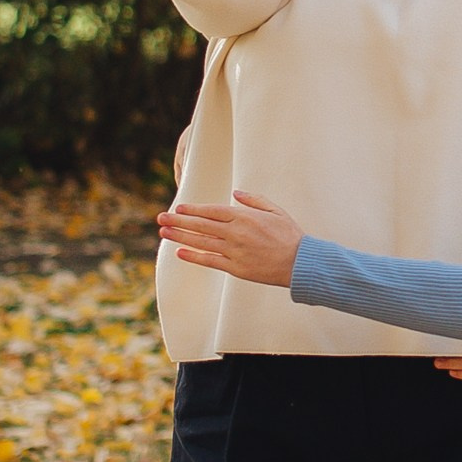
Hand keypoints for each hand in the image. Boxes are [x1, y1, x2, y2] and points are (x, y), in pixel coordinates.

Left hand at [158, 190, 302, 284]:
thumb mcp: (275, 211)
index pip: (212, 211)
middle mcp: (235, 233)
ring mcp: (234, 251)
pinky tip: (180, 252)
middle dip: (178, 221)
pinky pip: (210, 261)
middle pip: (201, 225)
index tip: (178, 208)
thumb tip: (235, 193)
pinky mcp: (236, 268)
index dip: (193, 209)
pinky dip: (194, 256)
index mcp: (244, 217)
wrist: (300, 263)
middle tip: (160, 218)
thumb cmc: (290, 235)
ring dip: (180, 237)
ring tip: (163, 233)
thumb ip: (254, 200)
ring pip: (201, 242)